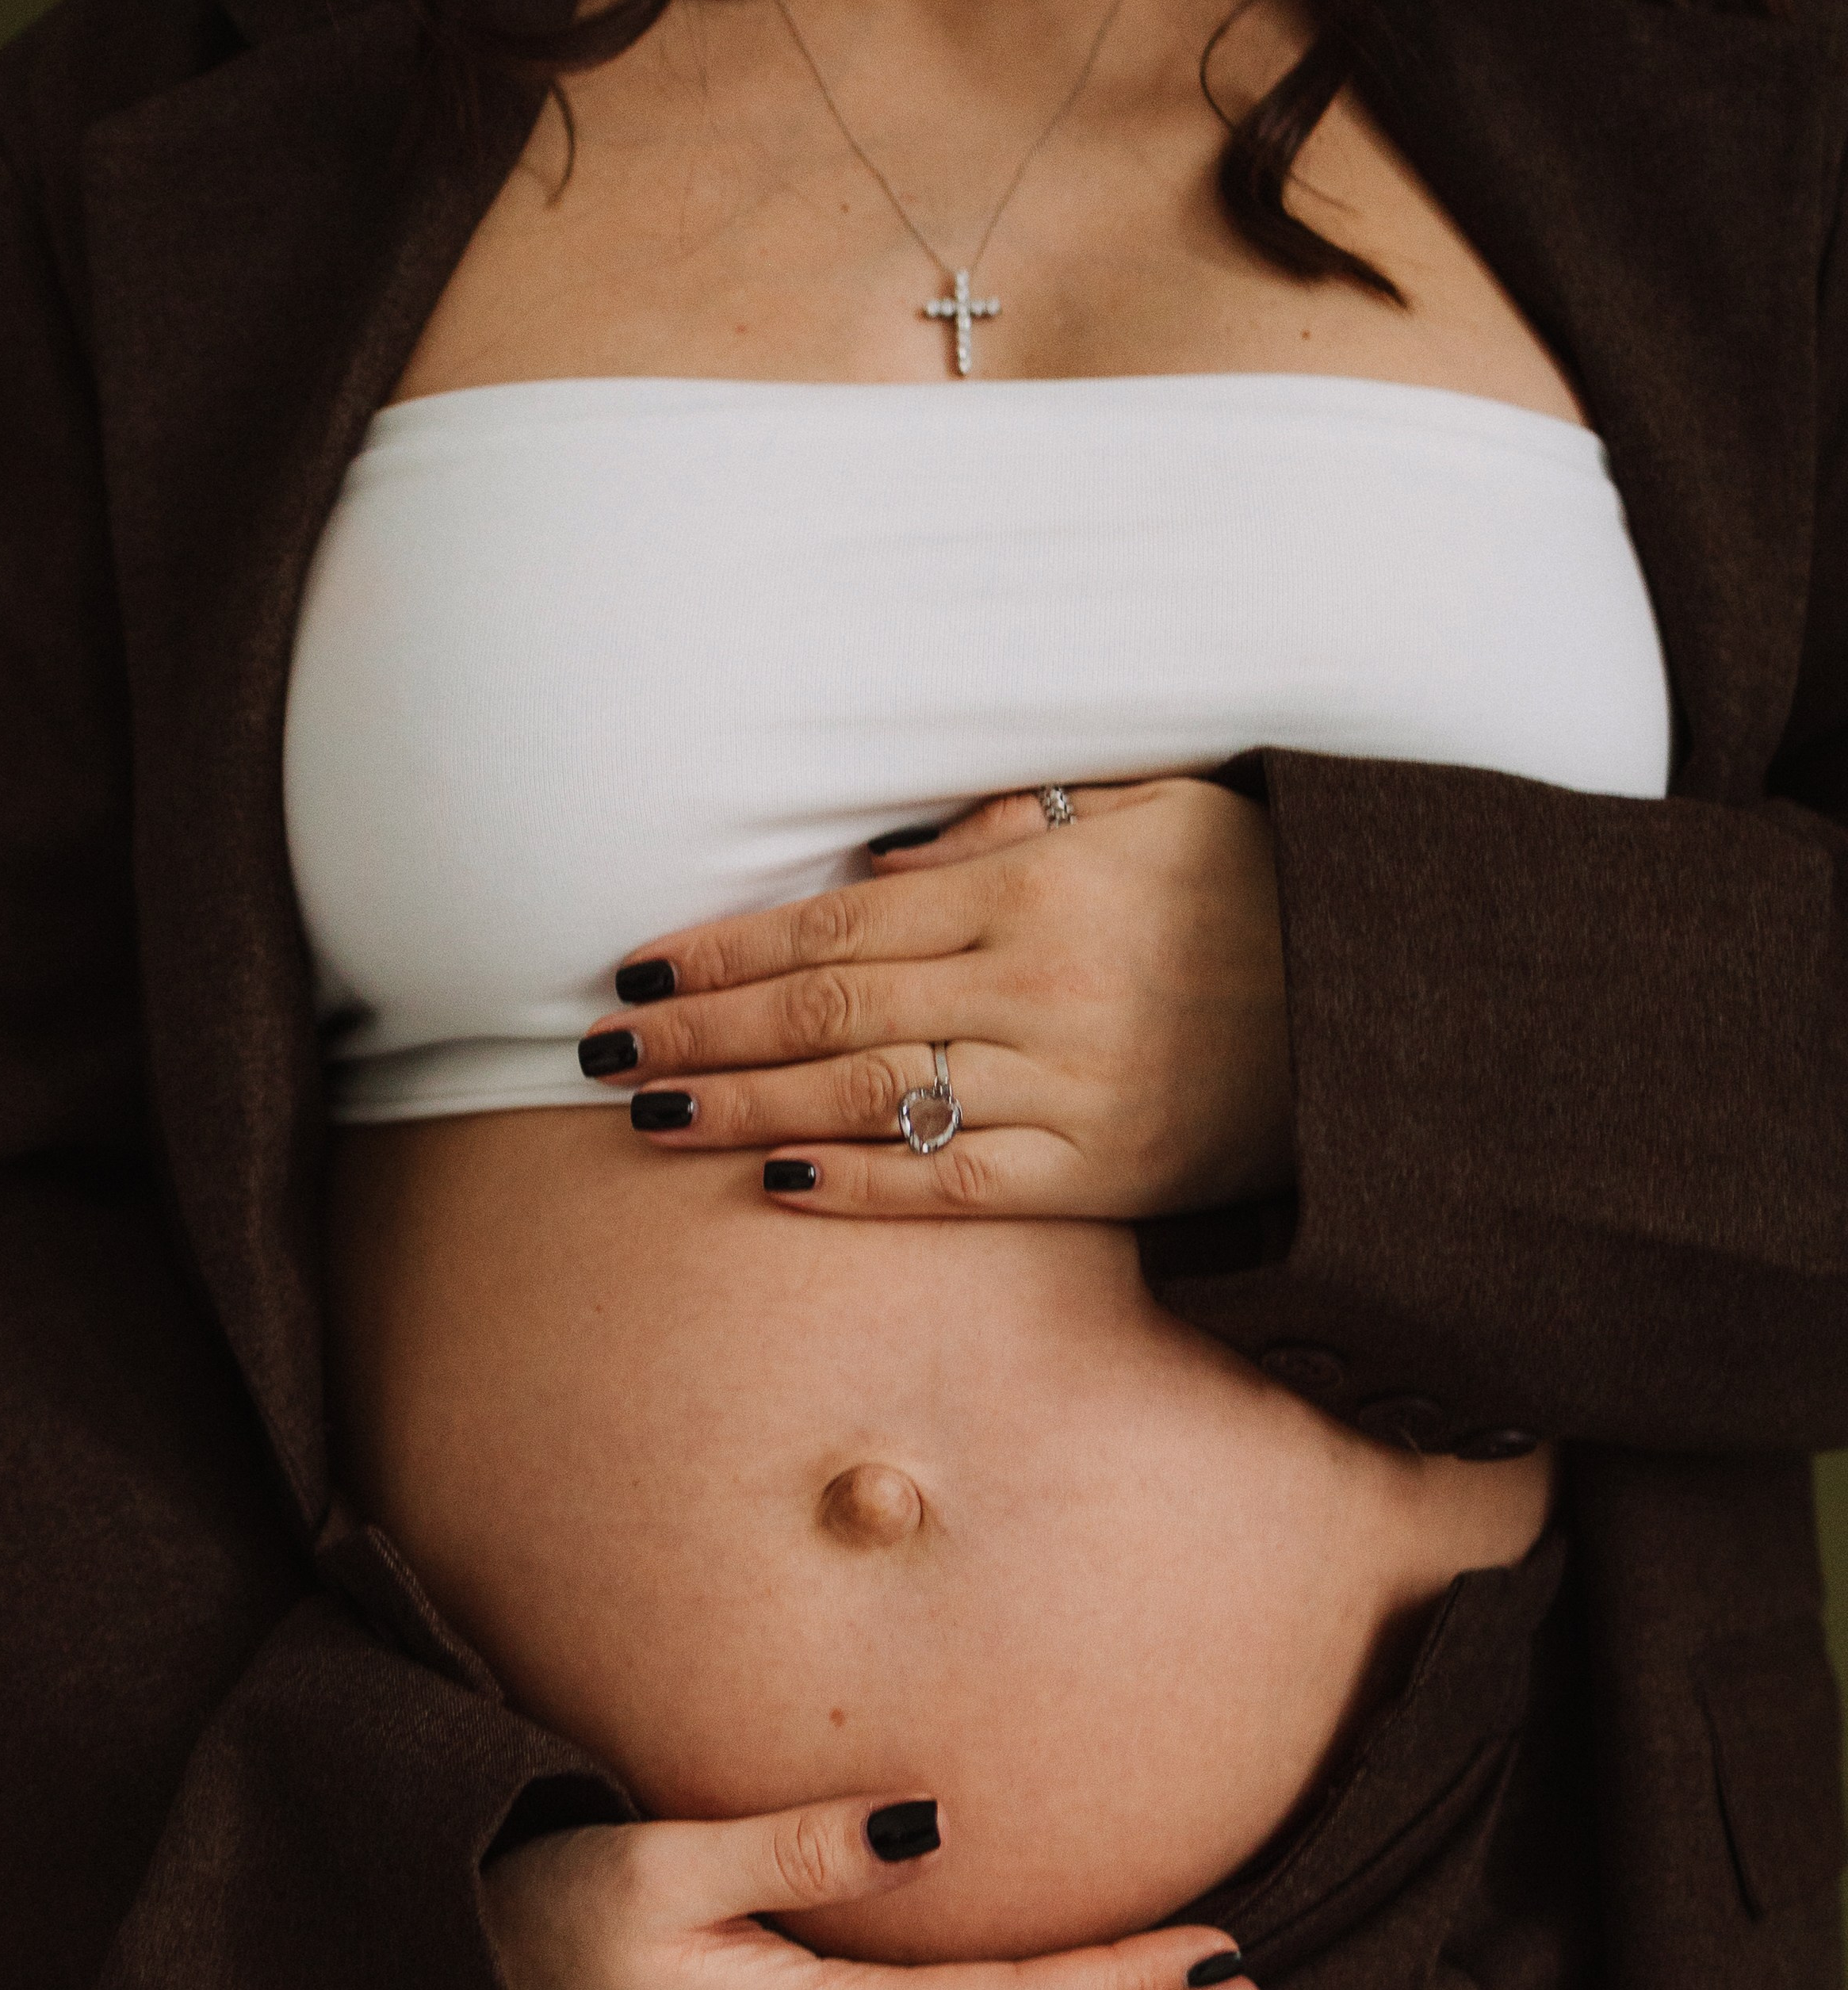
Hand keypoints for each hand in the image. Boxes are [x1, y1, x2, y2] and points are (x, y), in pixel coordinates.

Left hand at [584, 778, 1291, 1220]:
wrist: (1390, 1004)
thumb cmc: (1259, 887)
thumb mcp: (1150, 806)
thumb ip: (1013, 824)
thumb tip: (879, 855)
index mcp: (1032, 885)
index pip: (837, 917)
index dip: (727, 946)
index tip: (640, 963)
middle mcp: (1033, 984)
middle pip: (826, 1007)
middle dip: (701, 1030)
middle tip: (599, 1047)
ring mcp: (1066, 1084)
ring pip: (871, 1094)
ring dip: (747, 1107)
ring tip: (649, 1114)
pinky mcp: (1101, 1170)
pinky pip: (960, 1181)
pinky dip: (865, 1182)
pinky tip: (779, 1183)